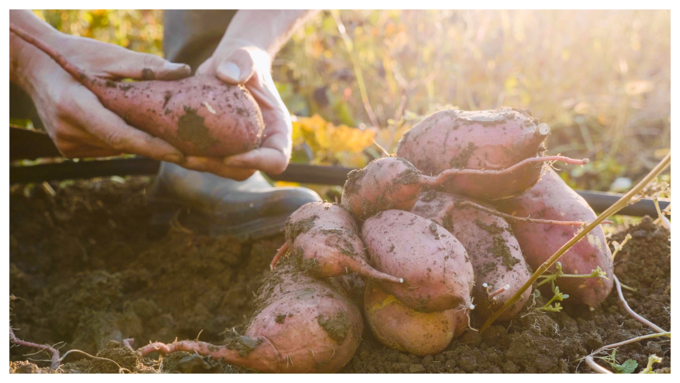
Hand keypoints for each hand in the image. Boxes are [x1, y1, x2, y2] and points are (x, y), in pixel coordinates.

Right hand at [11, 30, 190, 162]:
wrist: (36, 66)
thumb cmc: (76, 56)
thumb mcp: (109, 56)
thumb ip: (145, 66)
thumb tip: (183, 71)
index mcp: (76, 108)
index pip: (121, 136)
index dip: (153, 147)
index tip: (182, 154)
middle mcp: (68, 132)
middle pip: (123, 145)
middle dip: (155, 143)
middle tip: (189, 143)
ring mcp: (67, 144)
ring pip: (117, 149)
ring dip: (138, 140)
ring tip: (162, 128)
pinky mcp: (68, 150)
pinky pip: (107, 148)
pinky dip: (122, 139)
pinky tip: (130, 125)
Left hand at [183, 38, 291, 180]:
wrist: (229, 64)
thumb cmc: (244, 59)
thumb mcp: (245, 57)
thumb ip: (242, 62)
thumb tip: (228, 75)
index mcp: (277, 129)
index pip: (276, 159)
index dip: (257, 163)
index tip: (230, 156)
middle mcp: (261, 144)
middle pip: (246, 170)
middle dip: (220, 167)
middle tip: (192, 158)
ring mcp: (240, 148)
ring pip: (224, 170)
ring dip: (201, 166)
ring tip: (177, 154)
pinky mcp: (220, 146)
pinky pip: (208, 158)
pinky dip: (189, 155)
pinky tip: (168, 145)